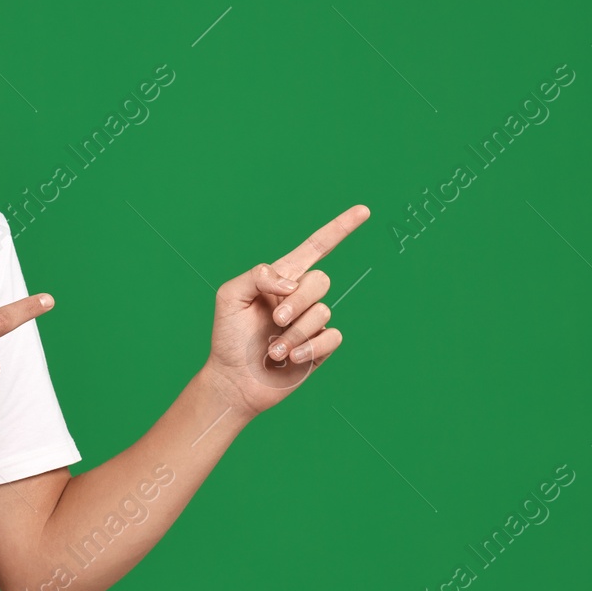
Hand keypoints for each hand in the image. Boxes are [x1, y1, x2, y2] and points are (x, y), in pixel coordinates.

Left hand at [203, 206, 369, 419]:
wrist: (233, 380)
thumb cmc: (228, 337)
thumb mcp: (230, 296)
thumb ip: (257, 276)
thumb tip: (292, 282)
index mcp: (281, 278)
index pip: (316, 247)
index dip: (340, 228)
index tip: (363, 210)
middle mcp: (300, 297)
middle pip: (320, 281)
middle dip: (296, 301)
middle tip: (274, 320)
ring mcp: (311, 322)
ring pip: (323, 312)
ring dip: (294, 333)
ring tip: (272, 349)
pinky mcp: (320, 348)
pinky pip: (332, 337)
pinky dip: (310, 348)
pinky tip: (290, 359)